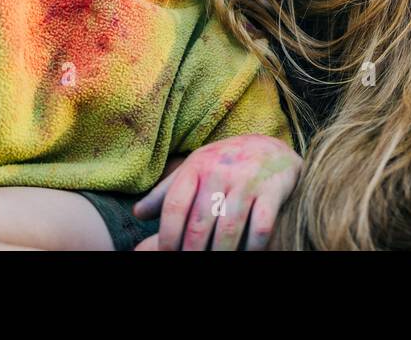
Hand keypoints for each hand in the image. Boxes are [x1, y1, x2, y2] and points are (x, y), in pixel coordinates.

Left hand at [133, 135, 301, 250]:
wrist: (272, 148)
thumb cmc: (225, 164)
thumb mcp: (195, 169)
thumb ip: (167, 191)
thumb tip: (138, 213)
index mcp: (197, 166)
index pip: (175, 205)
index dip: (167, 236)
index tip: (168, 253)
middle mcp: (221, 171)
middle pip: (199, 224)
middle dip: (191, 251)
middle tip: (190, 262)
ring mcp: (248, 181)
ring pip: (228, 230)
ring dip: (220, 254)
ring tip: (215, 262)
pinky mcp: (273, 190)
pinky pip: (260, 228)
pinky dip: (252, 248)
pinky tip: (245, 253)